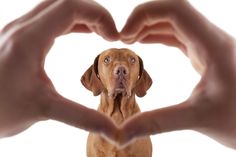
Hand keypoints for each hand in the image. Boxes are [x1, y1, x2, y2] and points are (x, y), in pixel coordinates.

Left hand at [0, 0, 118, 139]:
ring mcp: (19, 31)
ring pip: (57, 7)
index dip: (99, 16)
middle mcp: (21, 28)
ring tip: (101, 32)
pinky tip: (83, 31)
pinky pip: (50, 18)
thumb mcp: (43, 110)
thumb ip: (81, 117)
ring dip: (83, 15)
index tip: (113, 37)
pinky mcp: (19, 37)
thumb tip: (112, 129)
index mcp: (28, 40)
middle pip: (65, 2)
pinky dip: (71, 22)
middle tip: (110, 34)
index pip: (70, 7)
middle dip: (94, 13)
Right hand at [119, 0, 235, 148]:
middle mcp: (210, 38)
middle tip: (123, 37)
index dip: (145, 14)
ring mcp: (207, 45)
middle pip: (172, 11)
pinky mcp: (203, 53)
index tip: (125, 34)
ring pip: (173, 22)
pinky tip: (144, 41)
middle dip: (143, 19)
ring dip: (149, 26)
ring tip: (128, 39)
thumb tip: (122, 133)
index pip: (176, 10)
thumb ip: (158, 122)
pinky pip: (177, 35)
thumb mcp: (197, 118)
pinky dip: (157, 35)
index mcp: (212, 45)